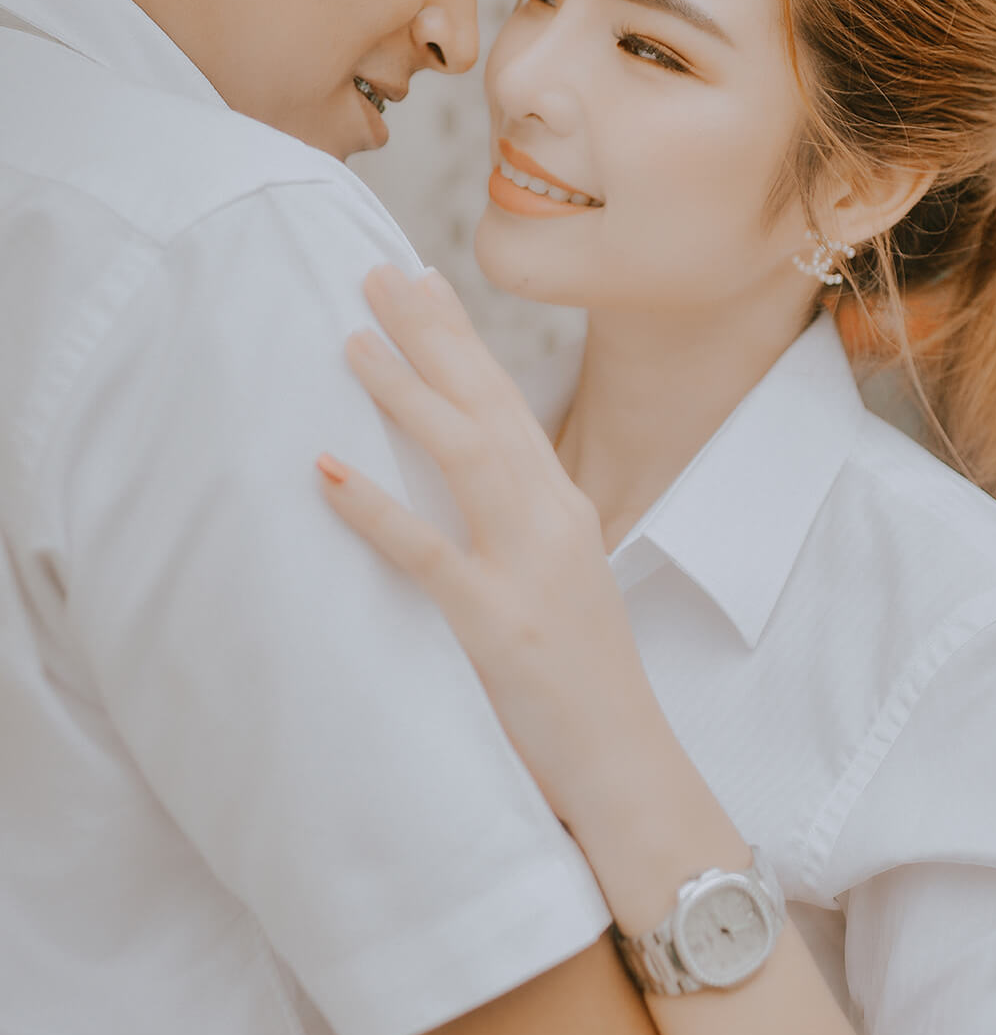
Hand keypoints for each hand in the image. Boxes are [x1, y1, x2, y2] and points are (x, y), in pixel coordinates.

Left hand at [317, 266, 668, 829]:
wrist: (627, 761)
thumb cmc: (586, 679)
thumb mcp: (561, 579)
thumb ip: (521, 524)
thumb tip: (470, 480)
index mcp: (563, 506)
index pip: (506, 401)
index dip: (461, 339)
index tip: (423, 282)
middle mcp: (551, 519)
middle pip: (485, 404)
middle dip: (431, 334)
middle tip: (378, 274)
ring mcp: (527, 567)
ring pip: (462, 453)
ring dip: (405, 391)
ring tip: (353, 341)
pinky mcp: (497, 623)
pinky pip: (426, 553)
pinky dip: (374, 507)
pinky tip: (328, 469)